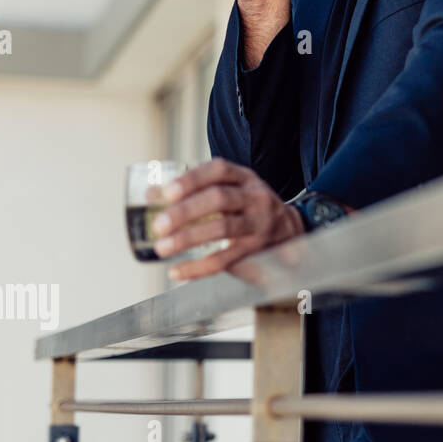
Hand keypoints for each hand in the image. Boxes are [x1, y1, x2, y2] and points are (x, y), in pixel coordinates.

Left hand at [149, 158, 304, 279]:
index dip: (192, 179)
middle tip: (158, 225)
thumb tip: (150, 195)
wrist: (292, 231)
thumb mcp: (233, 190)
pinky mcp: (256, 250)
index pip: (219, 170)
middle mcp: (255, 198)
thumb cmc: (249, 208)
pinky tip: (177, 271)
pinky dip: (198, 268)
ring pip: (223, 228)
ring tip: (162, 248)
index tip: (167, 192)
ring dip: (188, 238)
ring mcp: (258, 224)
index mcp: (245, 178)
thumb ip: (197, 191)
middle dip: (185, 211)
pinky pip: (226, 259)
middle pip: (219, 199)